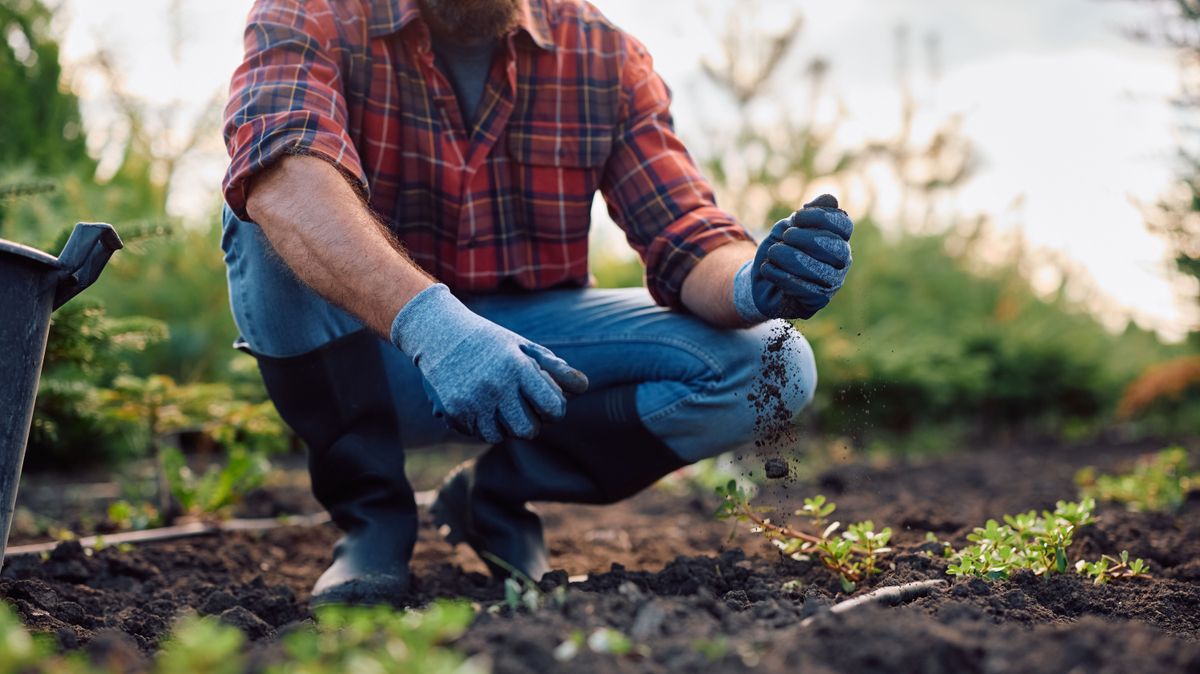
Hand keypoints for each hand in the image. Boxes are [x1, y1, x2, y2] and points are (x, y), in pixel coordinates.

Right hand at [391, 284, 588, 442]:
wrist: (438, 333)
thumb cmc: (490, 341)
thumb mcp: (523, 347)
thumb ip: (555, 368)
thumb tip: (583, 388)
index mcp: (518, 367)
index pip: (553, 407)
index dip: (555, 409)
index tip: (548, 402)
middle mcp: (496, 386)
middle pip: (528, 430)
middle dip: (531, 423)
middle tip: (524, 408)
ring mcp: (473, 401)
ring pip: (502, 436)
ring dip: (506, 426)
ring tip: (500, 405)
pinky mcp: (454, 412)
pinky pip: (479, 433)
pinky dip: (483, 424)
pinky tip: (479, 405)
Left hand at [733, 194, 852, 320]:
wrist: (762, 280)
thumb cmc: (780, 249)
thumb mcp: (789, 226)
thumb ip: (808, 214)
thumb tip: (830, 199)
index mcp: (838, 238)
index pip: (844, 225)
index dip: (821, 217)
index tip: (796, 216)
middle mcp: (841, 261)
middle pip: (836, 248)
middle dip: (806, 239)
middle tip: (785, 236)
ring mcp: (832, 283)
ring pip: (821, 271)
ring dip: (791, 258)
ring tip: (772, 253)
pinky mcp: (817, 301)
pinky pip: (805, 290)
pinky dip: (782, 276)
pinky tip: (767, 268)